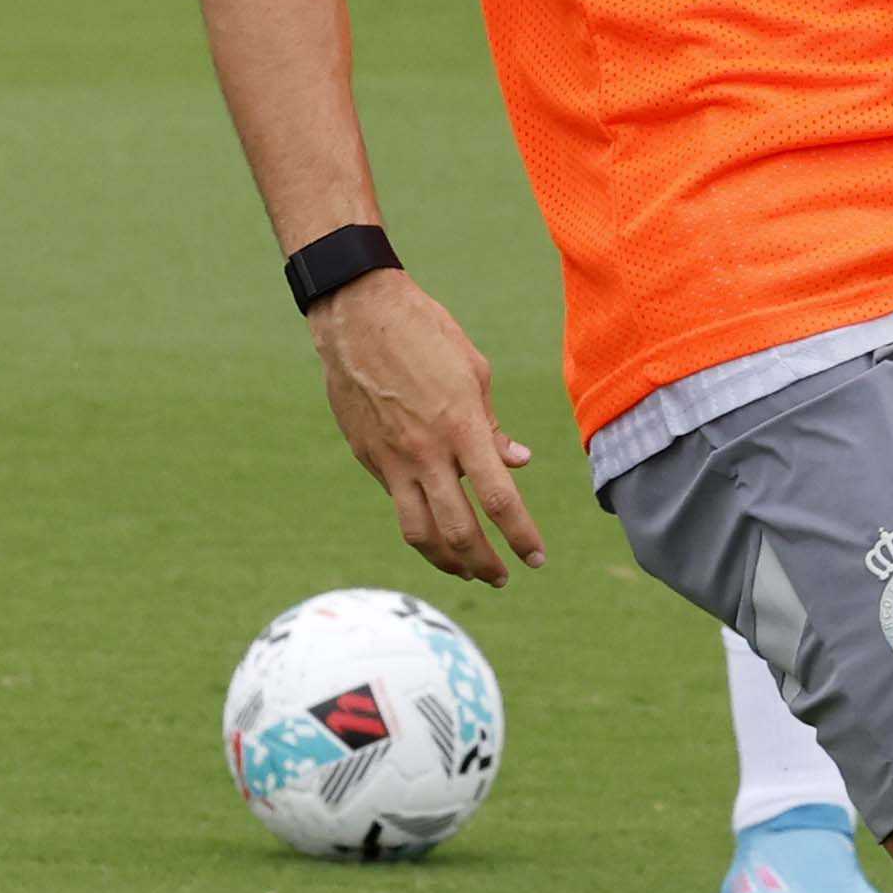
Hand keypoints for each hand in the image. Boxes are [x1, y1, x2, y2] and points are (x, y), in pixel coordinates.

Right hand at [309, 271, 547, 586]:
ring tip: (467, 571)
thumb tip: (518, 464)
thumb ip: (492, 427)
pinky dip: (419, 521)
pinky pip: (398, 502)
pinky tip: (435, 524)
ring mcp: (391, 459)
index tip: (536, 558)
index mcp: (461, 427)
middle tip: (504, 578)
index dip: (521, 536)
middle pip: (458, 531)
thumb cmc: (425, 333)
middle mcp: (426, 452)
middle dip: (485, 564)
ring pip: (418, 532)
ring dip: (447, 561)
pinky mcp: (367, 457)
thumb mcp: (473, 371)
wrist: (356, 315)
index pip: (499, 500)